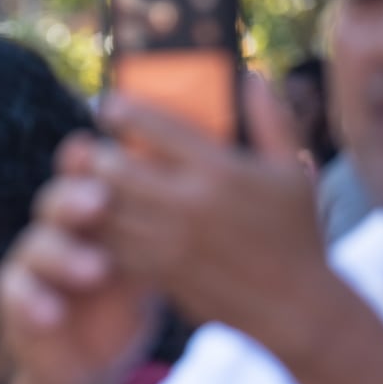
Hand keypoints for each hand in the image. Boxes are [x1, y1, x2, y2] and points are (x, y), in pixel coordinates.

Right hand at [0, 134, 157, 383]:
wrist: (91, 363)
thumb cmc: (123, 306)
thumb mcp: (149, 267)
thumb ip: (161, 232)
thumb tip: (212, 194)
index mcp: (89, 214)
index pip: (90, 178)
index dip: (99, 165)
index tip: (118, 154)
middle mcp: (57, 229)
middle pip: (58, 199)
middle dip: (77, 197)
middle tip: (101, 201)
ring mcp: (31, 263)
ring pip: (38, 244)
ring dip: (65, 255)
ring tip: (97, 270)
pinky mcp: (12, 300)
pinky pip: (15, 293)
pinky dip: (33, 301)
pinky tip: (53, 313)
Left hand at [93, 76, 337, 362]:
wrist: (292, 307)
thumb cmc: (296, 234)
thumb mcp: (294, 171)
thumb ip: (271, 120)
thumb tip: (249, 76)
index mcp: (221, 171)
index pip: (154, 129)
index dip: (121, 111)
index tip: (108, 107)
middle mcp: (189, 204)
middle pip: (114, 169)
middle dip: (96, 155)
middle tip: (93, 149)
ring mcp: (169, 242)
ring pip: (103, 209)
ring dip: (88, 192)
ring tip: (86, 181)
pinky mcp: (158, 272)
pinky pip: (110, 244)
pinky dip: (98, 229)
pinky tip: (98, 218)